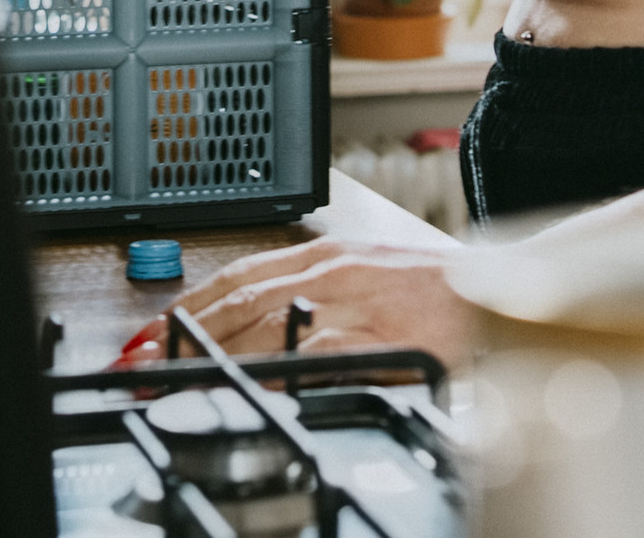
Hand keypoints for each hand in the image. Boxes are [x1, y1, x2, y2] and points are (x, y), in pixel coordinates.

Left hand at [108, 240, 472, 367]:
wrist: (501, 292)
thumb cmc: (439, 292)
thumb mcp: (367, 281)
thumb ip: (317, 298)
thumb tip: (261, 329)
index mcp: (328, 256)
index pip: (240, 275)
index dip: (189, 303)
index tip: (151, 331)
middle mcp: (334, 273)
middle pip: (240, 302)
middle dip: (183, 335)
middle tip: (142, 364)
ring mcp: (355, 305)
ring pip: (267, 325)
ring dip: (214, 356)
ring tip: (176, 381)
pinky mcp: (380, 337)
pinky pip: (317, 355)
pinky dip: (276, 370)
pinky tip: (248, 387)